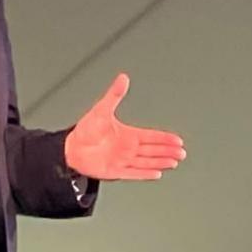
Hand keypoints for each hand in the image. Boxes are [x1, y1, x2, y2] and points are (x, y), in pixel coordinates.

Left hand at [64, 72, 185, 180]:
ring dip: (160, 161)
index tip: (178, 140)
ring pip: (146, 162)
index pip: (150, 136)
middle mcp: (127, 148)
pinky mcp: (116, 171)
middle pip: (152, 150)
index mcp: (126, 135)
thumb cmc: (85, 130)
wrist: (70, 149)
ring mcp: (122, 160)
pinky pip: (134, 173)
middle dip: (167, 151)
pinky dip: (145, 174)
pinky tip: (157, 173)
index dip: (164, 138)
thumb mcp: (102, 110)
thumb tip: (123, 78)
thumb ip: (114, 94)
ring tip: (174, 162)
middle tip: (182, 152)